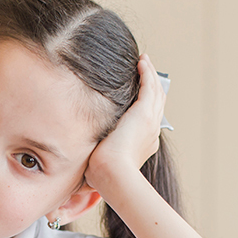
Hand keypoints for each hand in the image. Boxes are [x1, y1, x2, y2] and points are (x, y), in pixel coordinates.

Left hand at [85, 54, 165, 187]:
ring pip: (155, 92)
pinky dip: (147, 73)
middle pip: (156, 102)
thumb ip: (95, 158)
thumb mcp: (100, 163)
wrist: (112, 174)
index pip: (148, 120)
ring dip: (150, 75)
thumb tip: (82, 169)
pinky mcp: (144, 112)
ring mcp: (150, 121)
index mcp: (144, 143)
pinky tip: (141, 62)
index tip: (139, 95)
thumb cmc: (103, 175)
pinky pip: (149, 86)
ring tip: (144, 62)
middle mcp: (151, 131)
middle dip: (151, 85)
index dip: (145, 105)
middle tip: (145, 70)